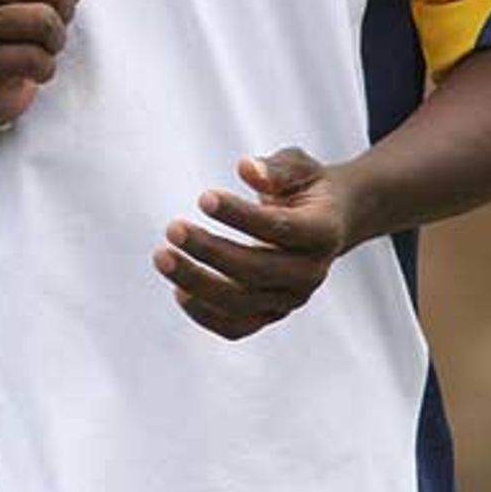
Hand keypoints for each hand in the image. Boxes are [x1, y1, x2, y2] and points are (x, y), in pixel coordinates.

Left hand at [152, 148, 350, 339]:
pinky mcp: (272, 314)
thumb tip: (247, 169)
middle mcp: (311, 273)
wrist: (328, 221)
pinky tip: (179, 291)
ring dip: (198, 283)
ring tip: (162, 257)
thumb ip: (276, 168)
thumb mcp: (299, 165)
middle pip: (257, 271)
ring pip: (242, 303)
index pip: (280, 228)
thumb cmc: (304, 186)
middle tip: (172, 227)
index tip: (202, 197)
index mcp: (323, 232)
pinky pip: (237, 326)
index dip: (240, 215)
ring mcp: (291, 299)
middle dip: (211, 251)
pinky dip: (206, 315)